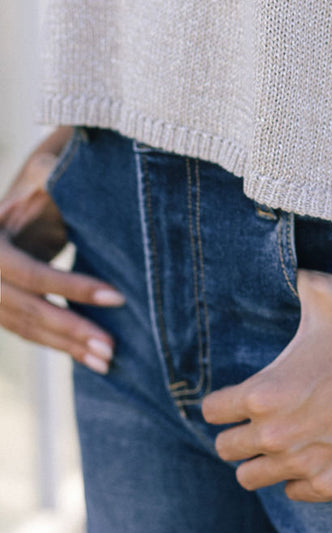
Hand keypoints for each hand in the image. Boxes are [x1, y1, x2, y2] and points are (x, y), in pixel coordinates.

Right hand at [0, 130, 124, 372]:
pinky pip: (30, 333)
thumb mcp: (38, 176)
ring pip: (29, 329)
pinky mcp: (2, 311)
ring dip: (69, 347)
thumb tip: (59, 172)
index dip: (72, 287)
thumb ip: (48, 174)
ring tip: (109, 359)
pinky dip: (61, 346)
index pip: (31, 273)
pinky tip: (92, 358)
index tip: (118, 296)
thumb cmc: (32, 188)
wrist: (12, 212)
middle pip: (29, 310)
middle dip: (73, 329)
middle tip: (113, 346)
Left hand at [202, 268, 331, 500]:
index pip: (212, 411)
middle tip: (265, 419)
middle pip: (226, 449)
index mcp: (262, 393)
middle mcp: (275, 435)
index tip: (242, 397)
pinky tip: (316, 456)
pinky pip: (296, 493)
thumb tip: (294, 273)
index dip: (224, 402)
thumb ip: (299, 284)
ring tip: (286, 443)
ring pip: (253, 478)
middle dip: (241, 433)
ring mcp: (304, 464)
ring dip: (265, 461)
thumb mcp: (329, 294)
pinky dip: (301, 478)